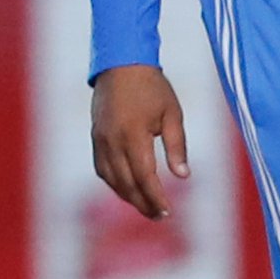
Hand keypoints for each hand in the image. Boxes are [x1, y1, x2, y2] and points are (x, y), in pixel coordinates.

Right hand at [89, 63, 189, 220]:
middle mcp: (113, 141)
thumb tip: (183, 176)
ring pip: (111, 179)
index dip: (156, 198)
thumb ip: (177, 146)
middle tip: (160, 216)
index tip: (167, 212)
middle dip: (143, 203)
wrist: (121, 63)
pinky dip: (114, 183)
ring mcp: (101, 139)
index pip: (144, 177)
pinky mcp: (96, 137)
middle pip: (126, 184)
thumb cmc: (152, 87)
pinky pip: (102, 168)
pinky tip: (127, 188)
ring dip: (128, 197)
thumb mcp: (173, 114)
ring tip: (146, 206)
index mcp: (134, 135)